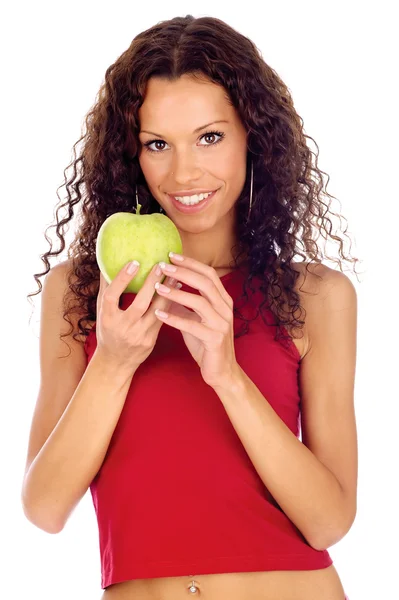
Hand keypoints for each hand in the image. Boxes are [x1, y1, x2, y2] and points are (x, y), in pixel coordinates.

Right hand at [95, 261, 180, 371]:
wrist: (116, 362)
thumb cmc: (108, 331)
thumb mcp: (102, 312)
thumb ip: (105, 288)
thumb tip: (107, 262)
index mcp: (107, 318)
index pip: (112, 296)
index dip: (122, 279)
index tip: (134, 262)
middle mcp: (123, 327)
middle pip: (140, 303)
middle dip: (151, 283)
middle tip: (161, 265)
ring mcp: (139, 335)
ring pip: (156, 310)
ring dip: (167, 291)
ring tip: (174, 274)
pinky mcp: (151, 340)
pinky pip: (163, 318)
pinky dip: (170, 302)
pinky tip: (177, 289)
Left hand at [153, 253, 240, 387]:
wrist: (221, 371)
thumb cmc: (206, 343)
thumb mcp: (193, 319)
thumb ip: (183, 304)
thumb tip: (164, 287)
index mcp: (223, 301)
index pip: (208, 274)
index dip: (190, 263)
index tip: (171, 255)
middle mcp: (225, 309)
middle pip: (205, 283)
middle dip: (183, 272)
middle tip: (162, 266)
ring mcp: (221, 324)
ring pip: (199, 302)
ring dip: (176, 293)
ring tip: (157, 288)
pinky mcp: (214, 339)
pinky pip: (193, 326)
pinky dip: (175, 319)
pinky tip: (158, 315)